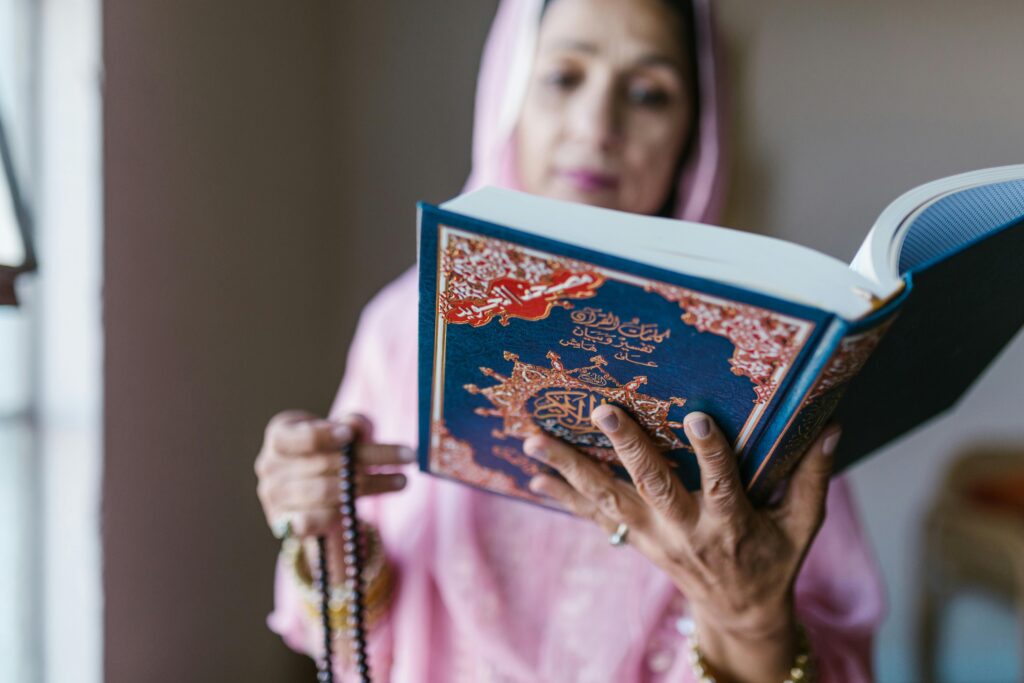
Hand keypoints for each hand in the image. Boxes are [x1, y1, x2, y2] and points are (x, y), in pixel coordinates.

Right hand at [255, 410, 412, 537]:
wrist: (313, 493)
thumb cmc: (330, 451)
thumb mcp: (342, 432)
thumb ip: (353, 425)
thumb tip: (357, 426)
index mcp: (280, 436)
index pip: (302, 436)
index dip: (325, 435)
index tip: (351, 434)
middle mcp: (269, 466)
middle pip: (324, 464)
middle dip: (370, 459)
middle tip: (408, 456)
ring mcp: (274, 498)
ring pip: (326, 492)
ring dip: (370, 485)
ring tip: (402, 480)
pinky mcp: (285, 524)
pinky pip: (317, 521)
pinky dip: (340, 516)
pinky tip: (363, 511)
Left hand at [523, 406, 839, 682]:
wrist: (739, 612)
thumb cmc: (773, 561)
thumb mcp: (801, 525)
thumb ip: (813, 478)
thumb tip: (832, 426)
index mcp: (730, 524)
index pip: (723, 483)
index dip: (711, 452)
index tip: (697, 416)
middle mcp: (685, 530)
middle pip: (653, 486)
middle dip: (627, 447)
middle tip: (603, 409)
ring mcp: (653, 537)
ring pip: (607, 499)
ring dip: (570, 468)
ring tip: (534, 439)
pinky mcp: (634, 540)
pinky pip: (594, 516)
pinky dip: (563, 496)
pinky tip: (532, 476)